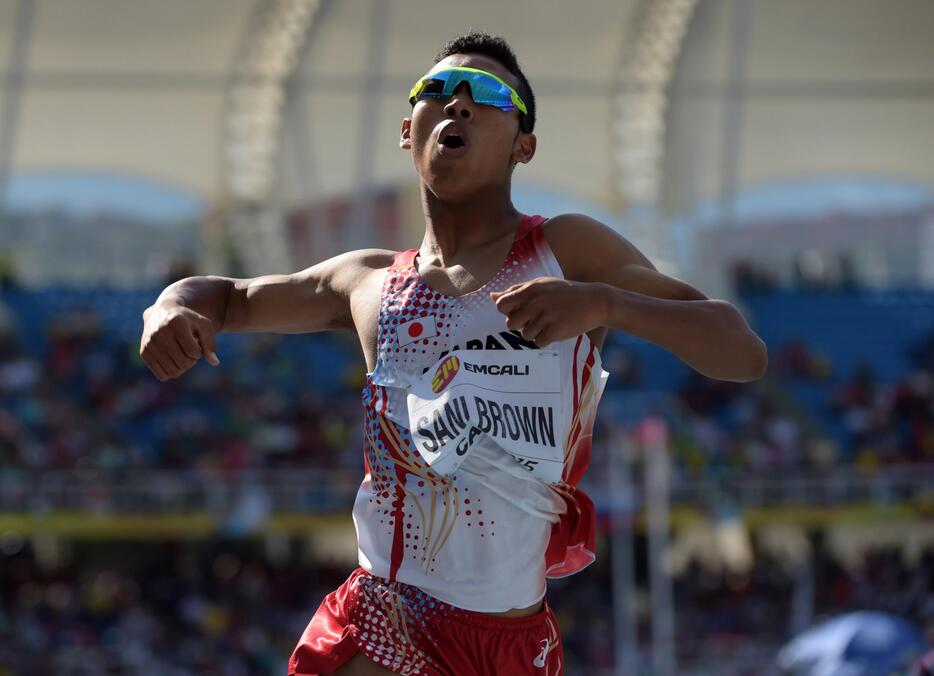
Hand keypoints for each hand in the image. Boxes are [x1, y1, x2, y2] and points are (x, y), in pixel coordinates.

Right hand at [140, 302, 219, 381]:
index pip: (193, 351)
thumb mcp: (203, 325)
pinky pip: (162, 376)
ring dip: (182, 367)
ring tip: (181, 354)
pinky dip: (171, 371)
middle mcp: (160, 333)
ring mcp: (150, 344)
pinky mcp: (144, 353)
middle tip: (189, 350)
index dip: (199, 352)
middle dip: (192, 360)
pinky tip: (172, 359)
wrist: (161, 313)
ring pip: (174, 372)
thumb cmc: (188, 321)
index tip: (196, 344)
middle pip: (184, 363)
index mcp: (176, 323)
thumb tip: (215, 362)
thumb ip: (210, 343)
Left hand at [490, 277, 607, 346]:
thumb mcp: (541, 285)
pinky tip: (554, 331)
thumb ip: (517, 291)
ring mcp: (546, 317)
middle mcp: (536, 303)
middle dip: (520, 325)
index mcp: (530, 289)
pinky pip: (538, 343)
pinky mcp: (555, 331)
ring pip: (525, 335)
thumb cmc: (565, 293)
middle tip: (535, 320)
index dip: (508, 311)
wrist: (594, 301)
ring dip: (534, 333)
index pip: (502, 305)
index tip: (520, 311)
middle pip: (511, 323)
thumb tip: (492, 296)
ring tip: (548, 324)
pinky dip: (544, 340)